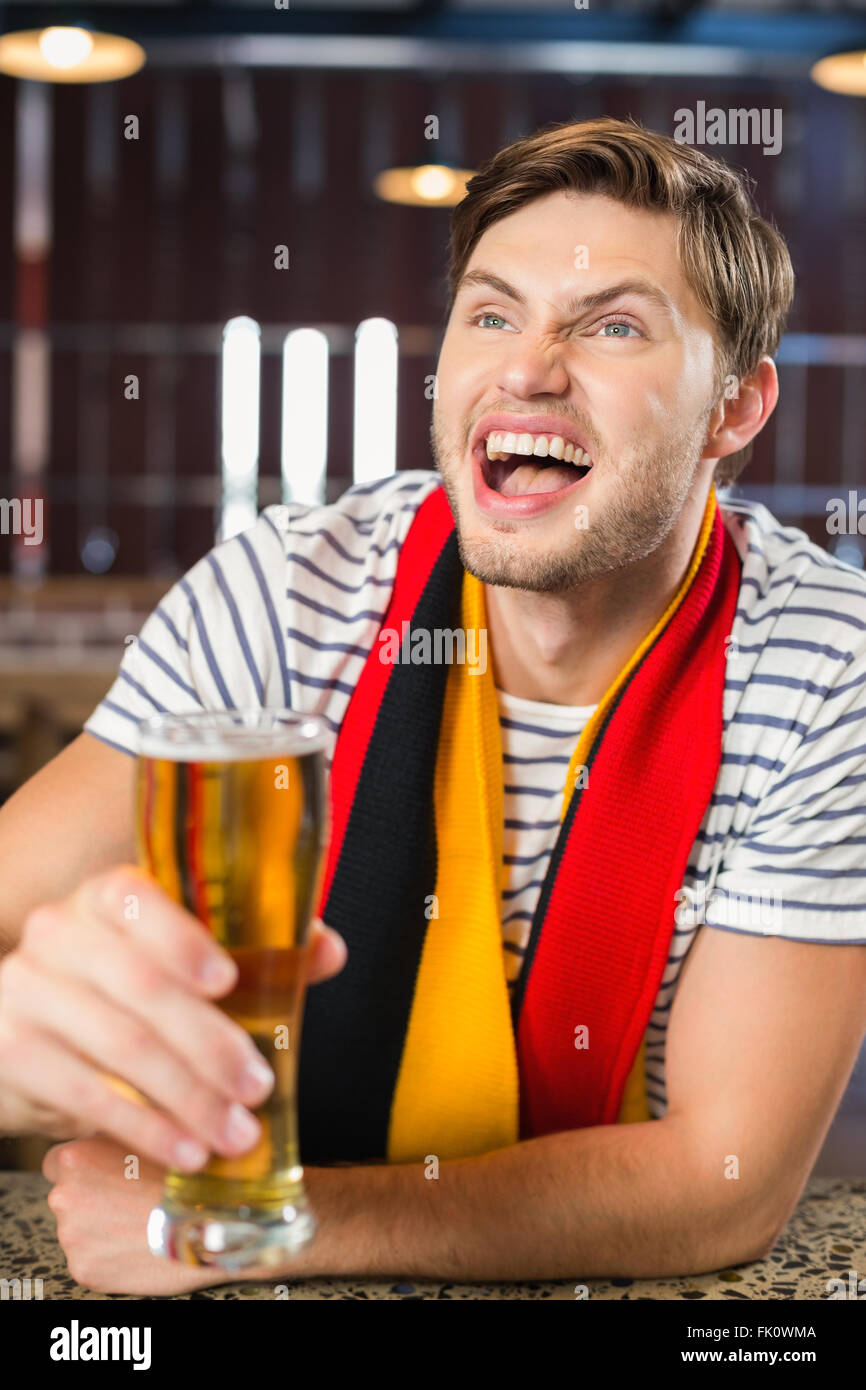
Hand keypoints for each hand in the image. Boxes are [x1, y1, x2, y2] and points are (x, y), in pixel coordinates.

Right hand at [0, 864, 345, 1170]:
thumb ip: (255, 953)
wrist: (24, 1035)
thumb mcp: (179, 965)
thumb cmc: (120, 993)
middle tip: (258, 1087)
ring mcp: (26, 988)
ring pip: (120, 1045)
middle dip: (209, 1043)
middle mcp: (58, 931)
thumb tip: (327, 949)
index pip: (134, 898)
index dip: (181, 939)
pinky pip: (86, 1093)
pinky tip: (183, 1149)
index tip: (228, 980)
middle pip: (140, 986)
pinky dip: (144, 1127)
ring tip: (233, 1131)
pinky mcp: (11, 1050)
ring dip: (187, 1097)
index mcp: (106, 898)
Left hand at [43, 1135, 228, 1293]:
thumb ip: (122, 1127)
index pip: (59, 1161)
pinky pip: (91, 1258)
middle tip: (132, 1195)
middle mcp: (63, 1196)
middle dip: (94, 1196)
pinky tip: (139, 1242)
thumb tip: (117, 1119)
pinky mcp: (84, 1268)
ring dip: (102, 1225)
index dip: (86, 1165)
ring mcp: (72, 1235)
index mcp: (74, 1157)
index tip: (108, 1169)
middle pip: (69, 1195)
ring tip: (141, 1219)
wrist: (210, 1223)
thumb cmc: (186, 1173)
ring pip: (80, 1228)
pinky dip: (110, 1254)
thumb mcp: (154, 1129)